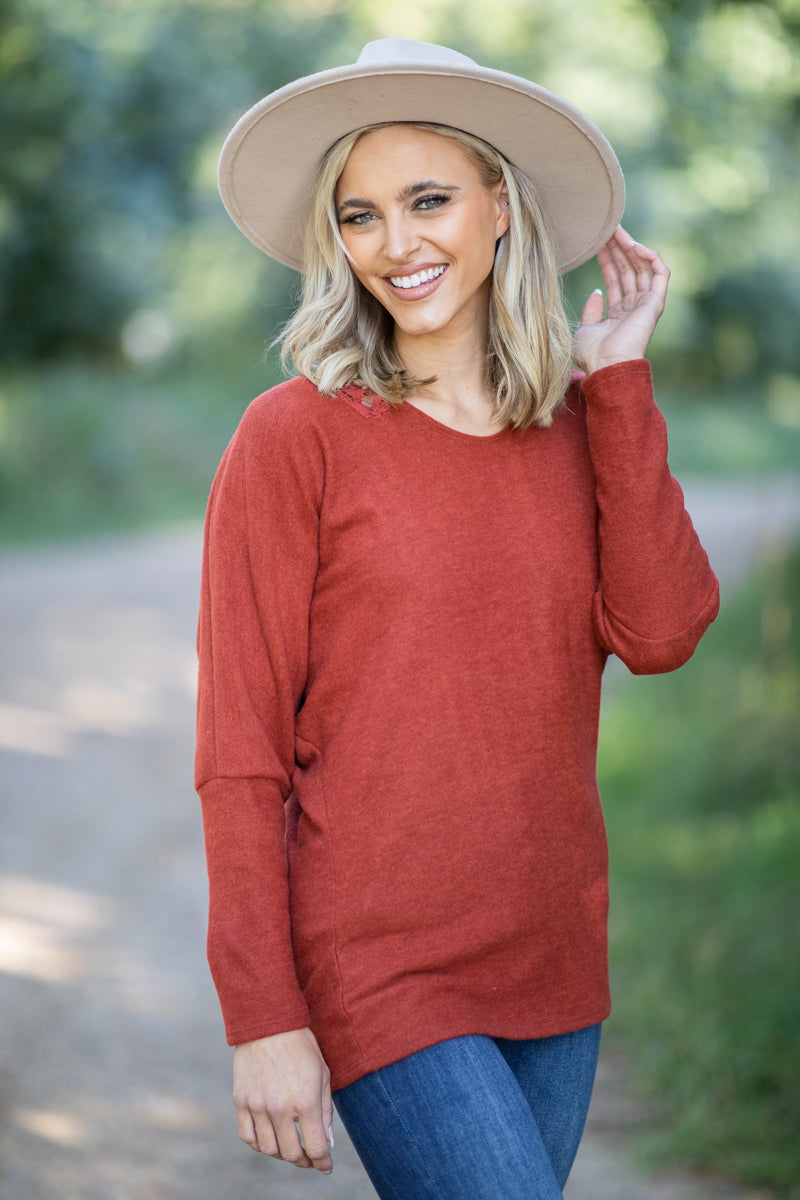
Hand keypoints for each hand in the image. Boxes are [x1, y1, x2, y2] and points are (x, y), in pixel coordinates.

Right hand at [233, 1027, 333, 1173]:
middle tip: (310, 1158)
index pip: (316, 1148)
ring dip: (282, 1154)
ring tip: (290, 1147)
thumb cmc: (301, 1045)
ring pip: (269, 1149)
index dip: (323, 1163)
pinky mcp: (240, 1101)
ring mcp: (257, 1106)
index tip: (326, 1167)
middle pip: (291, 1154)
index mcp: (305, 1101)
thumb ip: (325, 1111)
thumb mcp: (322, 1074)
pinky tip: (269, 1139)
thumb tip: (327, 1142)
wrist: (268, 1022)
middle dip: (305, 1161)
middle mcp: (279, 1108)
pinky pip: (248, 1137)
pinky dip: (259, 1144)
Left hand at [572, 226, 669, 375]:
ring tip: (617, 231)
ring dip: (631, 247)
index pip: (615, 278)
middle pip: (629, 269)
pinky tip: (636, 246)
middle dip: (618, 248)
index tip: (597, 242)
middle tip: (607, 228)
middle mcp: (634, 307)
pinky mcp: (656, 303)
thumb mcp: (585, 329)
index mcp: (619, 314)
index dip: (607, 259)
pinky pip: (660, 273)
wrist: (606, 366)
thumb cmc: (593, 355)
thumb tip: (596, 293)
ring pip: (643, 267)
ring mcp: (646, 305)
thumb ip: (591, 311)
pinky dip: (652, 258)